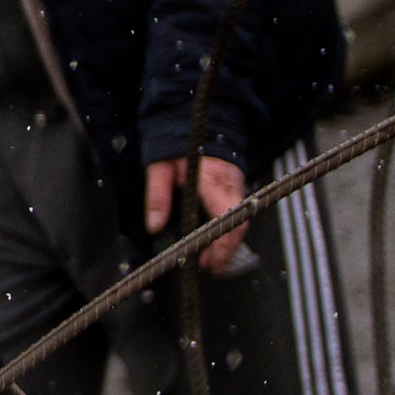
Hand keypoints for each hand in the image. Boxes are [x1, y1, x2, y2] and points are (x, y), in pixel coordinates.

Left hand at [144, 153, 247, 279]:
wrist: (200, 125)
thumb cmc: (177, 145)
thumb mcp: (158, 167)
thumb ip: (157, 195)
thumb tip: (154, 225)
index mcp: (213, 179)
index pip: (228, 218)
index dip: (222, 245)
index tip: (209, 263)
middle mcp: (231, 184)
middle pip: (238, 225)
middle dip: (225, 252)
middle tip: (207, 269)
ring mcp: (237, 186)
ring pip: (240, 222)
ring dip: (226, 244)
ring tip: (207, 262)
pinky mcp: (235, 189)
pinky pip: (236, 215)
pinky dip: (227, 232)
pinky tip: (213, 244)